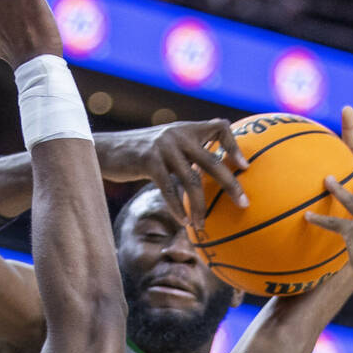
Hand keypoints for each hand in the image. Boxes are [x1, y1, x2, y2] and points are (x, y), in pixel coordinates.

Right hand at [96, 121, 249, 228]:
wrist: (107, 149)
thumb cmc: (140, 154)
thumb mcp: (166, 146)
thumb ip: (188, 153)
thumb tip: (214, 174)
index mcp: (187, 129)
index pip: (220, 126)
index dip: (234, 145)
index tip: (244, 167)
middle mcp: (179, 134)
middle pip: (212, 161)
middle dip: (230, 184)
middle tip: (244, 203)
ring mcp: (164, 147)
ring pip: (191, 181)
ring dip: (200, 207)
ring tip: (203, 225)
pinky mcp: (149, 161)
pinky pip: (170, 190)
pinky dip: (178, 209)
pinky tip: (184, 222)